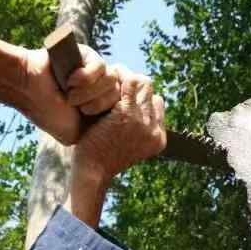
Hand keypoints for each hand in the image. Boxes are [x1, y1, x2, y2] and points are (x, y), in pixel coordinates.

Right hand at [0, 33, 116, 144]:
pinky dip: (85, 77)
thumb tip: (118, 132)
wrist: (28, 90)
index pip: (122, 107)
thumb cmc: (48, 113)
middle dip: (96, 103)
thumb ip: (96, 133)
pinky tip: (70, 81)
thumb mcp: (75, 133)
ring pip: (111, 80)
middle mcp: (101, 87)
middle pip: (119, 94)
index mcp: (101, 105)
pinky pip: (101, 67)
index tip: (84, 115)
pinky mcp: (89, 55)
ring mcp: (96, 71)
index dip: (105, 112)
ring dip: (89, 91)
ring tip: (70, 95)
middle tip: (75, 106)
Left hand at [73, 66, 166, 181]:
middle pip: (151, 91)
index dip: (139, 96)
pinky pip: (130, 83)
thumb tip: (133, 104)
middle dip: (132, 84)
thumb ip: (136, 127)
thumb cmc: (101, 157)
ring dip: (125, 78)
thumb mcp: (126, 144)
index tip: (122, 94)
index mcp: (158, 139)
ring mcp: (143, 122)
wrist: (91, 172)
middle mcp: (155, 130)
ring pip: (143, 83)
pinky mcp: (128, 115)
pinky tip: (105, 80)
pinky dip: (118, 78)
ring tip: (109, 79)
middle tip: (113, 81)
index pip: (157, 103)